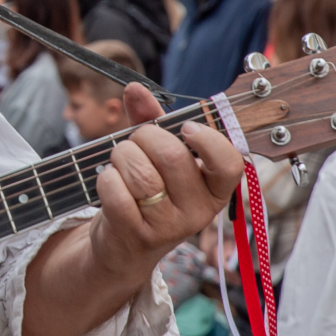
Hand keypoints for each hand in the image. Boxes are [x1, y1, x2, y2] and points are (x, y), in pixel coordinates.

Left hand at [20, 117, 242, 335]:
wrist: (123, 247)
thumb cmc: (146, 191)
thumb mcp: (156, 155)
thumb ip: (150, 119)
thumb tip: (136, 89)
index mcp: (214, 189)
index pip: (230, 163)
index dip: (207, 140)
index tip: (186, 129)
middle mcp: (198, 211)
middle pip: (172, 156)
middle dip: (144, 137)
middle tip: (135, 141)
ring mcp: (169, 227)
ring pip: (141, 173)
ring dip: (122, 156)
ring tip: (120, 162)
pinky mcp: (138, 236)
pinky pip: (116, 192)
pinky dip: (106, 178)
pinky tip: (109, 182)